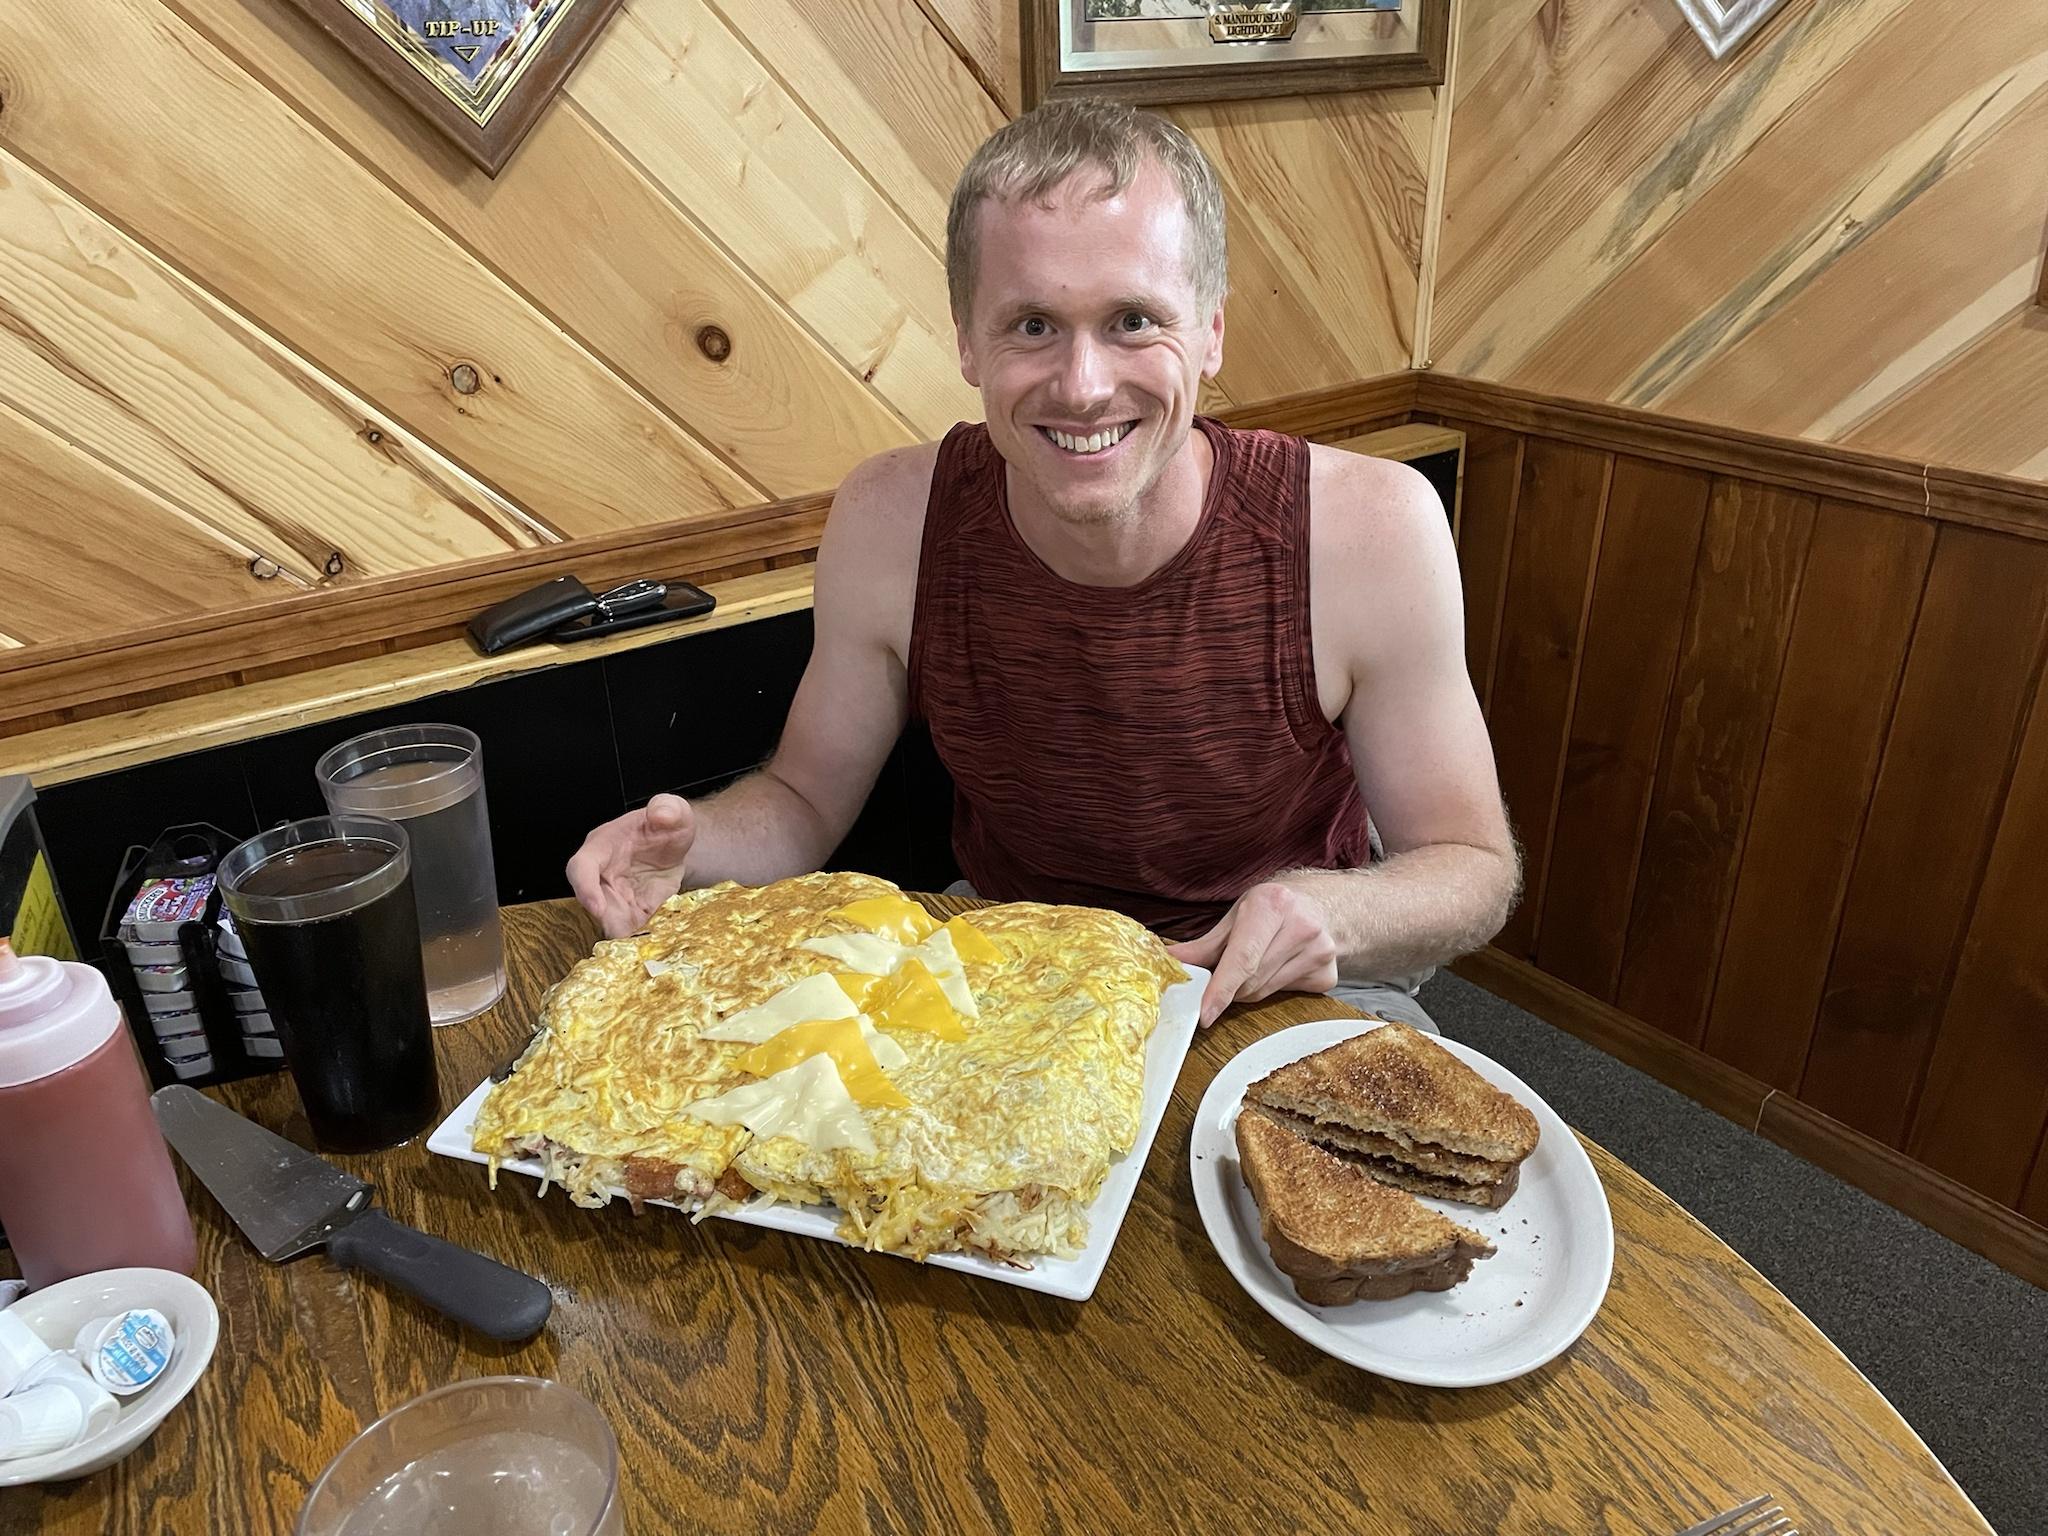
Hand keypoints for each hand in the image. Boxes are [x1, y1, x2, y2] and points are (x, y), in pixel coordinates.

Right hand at [565, 794, 696, 936]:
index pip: (582, 867)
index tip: (597, 909)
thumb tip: (662, 814)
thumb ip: (668, 808)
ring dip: (625, 932)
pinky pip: (633, 928)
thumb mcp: (673, 811)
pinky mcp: (633, 911)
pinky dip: (642, 935)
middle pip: (594, 902)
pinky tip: (656, 939)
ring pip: (612, 921)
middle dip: (607, 919)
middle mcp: (602, 874)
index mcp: (603, 846)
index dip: (585, 888)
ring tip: (642, 941)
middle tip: (626, 933)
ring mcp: (616, 895)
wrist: (676, 845)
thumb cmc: (665, 825)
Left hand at [1167, 881, 1338, 1027]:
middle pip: (1250, 982)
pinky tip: (1279, 967)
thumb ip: (1204, 944)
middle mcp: (1302, 928)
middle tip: (1223, 977)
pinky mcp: (1327, 976)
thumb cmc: (1273, 908)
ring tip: (1253, 967)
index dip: (1221, 989)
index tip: (1205, 1013)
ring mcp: (1320, 954)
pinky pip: (1285, 997)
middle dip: (1229, 988)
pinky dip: (1271, 990)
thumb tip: (1170, 962)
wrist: (1325, 906)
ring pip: (1264, 994)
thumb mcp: (1238, 913)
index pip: (1243, 958)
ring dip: (1247, 990)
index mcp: (1273, 905)